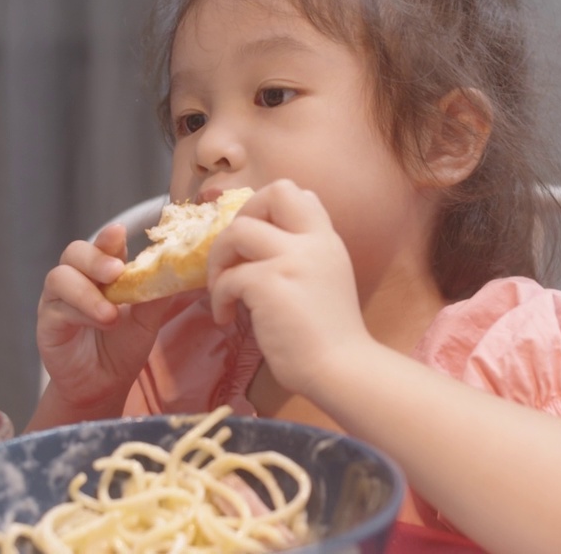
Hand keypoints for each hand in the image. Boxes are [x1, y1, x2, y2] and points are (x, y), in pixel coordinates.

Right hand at [37, 224, 193, 411]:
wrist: (104, 385)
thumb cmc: (124, 347)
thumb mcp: (146, 320)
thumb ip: (153, 295)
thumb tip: (173, 271)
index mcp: (102, 272)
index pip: (103, 245)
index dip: (109, 238)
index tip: (119, 232)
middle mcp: (77, 279)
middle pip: (75, 252)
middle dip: (95, 259)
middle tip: (116, 271)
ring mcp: (59, 298)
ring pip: (60, 277)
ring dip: (88, 293)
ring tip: (111, 314)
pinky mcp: (48, 322)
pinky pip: (57, 308)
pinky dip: (80, 313)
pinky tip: (101, 323)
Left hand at [207, 180, 370, 396]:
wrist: (341, 369)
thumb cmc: (330, 336)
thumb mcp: (327, 278)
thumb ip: (305, 254)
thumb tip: (268, 241)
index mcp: (327, 239)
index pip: (296, 191)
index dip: (265, 208)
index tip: (256, 242)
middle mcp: (313, 242)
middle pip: (272, 193)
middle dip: (241, 218)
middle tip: (234, 256)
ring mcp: (292, 260)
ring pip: (238, 230)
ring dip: (220, 258)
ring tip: (221, 288)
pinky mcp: (269, 284)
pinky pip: (228, 277)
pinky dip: (219, 297)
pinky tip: (227, 318)